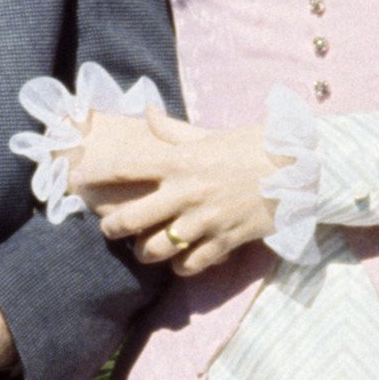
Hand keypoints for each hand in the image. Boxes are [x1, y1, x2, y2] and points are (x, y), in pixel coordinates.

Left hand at [68, 105, 281, 277]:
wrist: (301, 169)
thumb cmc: (255, 146)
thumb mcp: (212, 135)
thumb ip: (175, 132)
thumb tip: (150, 113)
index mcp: (181, 161)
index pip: (125, 168)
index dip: (94, 175)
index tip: (76, 179)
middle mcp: (187, 192)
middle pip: (130, 219)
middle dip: (112, 228)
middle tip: (110, 228)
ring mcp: (205, 220)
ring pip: (156, 249)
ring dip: (145, 251)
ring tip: (146, 247)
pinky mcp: (225, 241)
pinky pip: (190, 264)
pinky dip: (180, 266)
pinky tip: (180, 259)